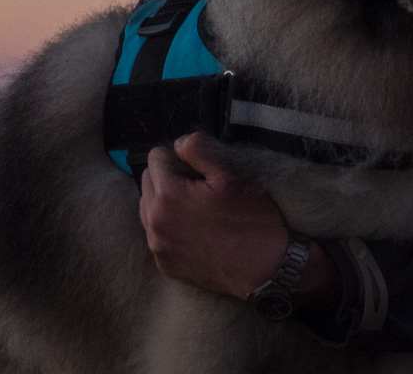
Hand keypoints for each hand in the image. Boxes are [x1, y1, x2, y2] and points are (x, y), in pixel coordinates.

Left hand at [137, 133, 339, 307]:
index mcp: (167, 196)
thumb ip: (198, 149)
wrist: (265, 268)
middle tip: (196, 187)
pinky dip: (168, 229)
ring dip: (163, 203)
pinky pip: (156, 236)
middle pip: (147, 182)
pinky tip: (193, 231)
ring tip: (193, 208)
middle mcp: (155, 223)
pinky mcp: (165, 265)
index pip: (155, 158)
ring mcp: (158, 248)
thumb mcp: (229, 174)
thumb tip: (178, 144)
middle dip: (166, 178)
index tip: (196, 169)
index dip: (177, 157)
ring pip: (148, 209)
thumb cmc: (250, 219)